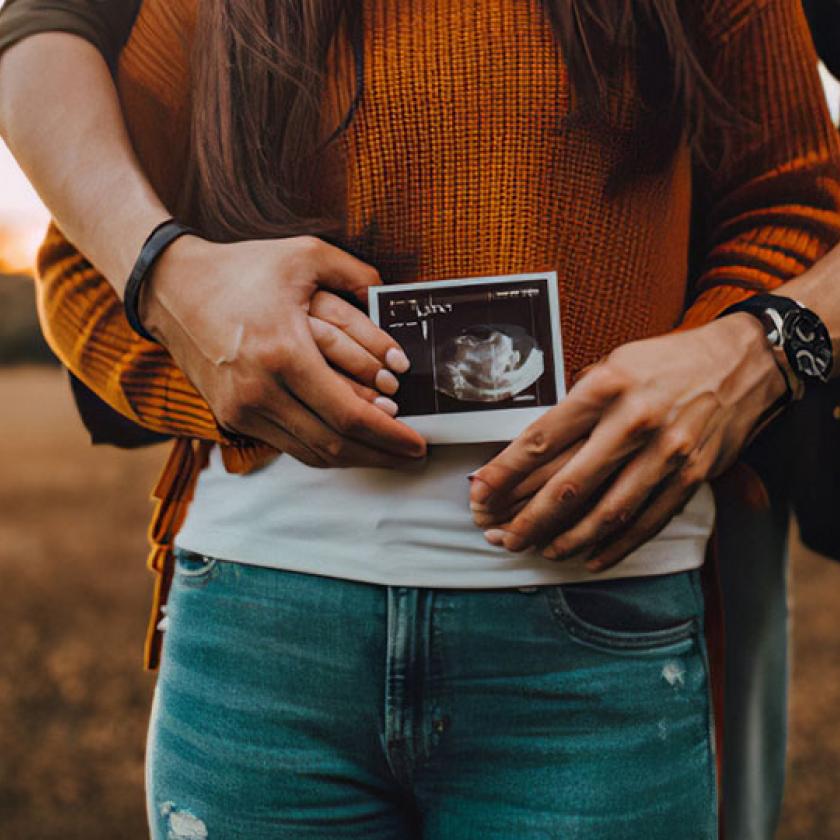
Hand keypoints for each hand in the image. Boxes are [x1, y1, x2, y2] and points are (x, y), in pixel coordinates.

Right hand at [142, 234, 426, 467]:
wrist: (171, 289)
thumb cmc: (240, 270)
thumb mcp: (303, 254)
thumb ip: (356, 273)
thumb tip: (391, 295)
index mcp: (283, 353)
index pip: (348, 415)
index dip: (390, 436)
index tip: (419, 442)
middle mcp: (260, 391)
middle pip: (333, 444)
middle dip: (381, 454)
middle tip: (412, 454)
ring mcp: (242, 409)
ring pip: (311, 453)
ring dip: (354, 457)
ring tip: (386, 452)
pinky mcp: (232, 416)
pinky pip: (288, 445)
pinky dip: (323, 448)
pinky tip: (347, 441)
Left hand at [469, 314, 786, 570]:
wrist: (741, 363)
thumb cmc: (665, 362)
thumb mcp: (613, 363)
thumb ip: (577, 404)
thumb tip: (533, 447)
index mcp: (605, 387)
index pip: (540, 439)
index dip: (504, 472)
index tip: (479, 492)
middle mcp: (633, 422)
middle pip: (568, 485)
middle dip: (527, 518)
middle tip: (500, 537)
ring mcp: (666, 453)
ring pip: (606, 512)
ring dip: (566, 539)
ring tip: (539, 551)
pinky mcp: (691, 476)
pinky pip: (646, 522)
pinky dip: (615, 546)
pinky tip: (590, 557)